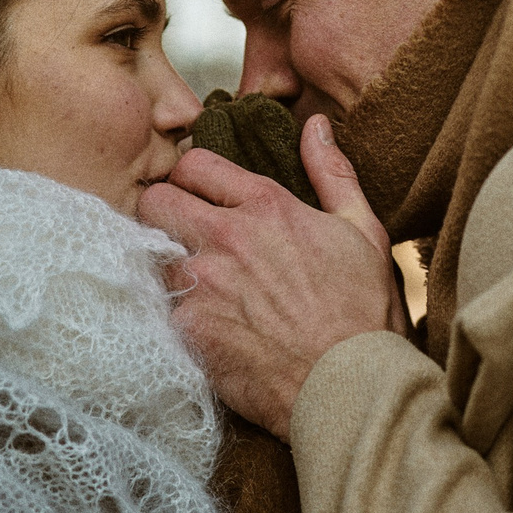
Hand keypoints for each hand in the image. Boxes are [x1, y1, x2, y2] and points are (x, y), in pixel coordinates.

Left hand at [139, 115, 407, 436]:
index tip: (201, 194)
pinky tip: (200, 321)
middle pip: (155, 199)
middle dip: (164, 210)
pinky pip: (159, 306)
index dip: (193, 176)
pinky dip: (174, 310)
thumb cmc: (361, 311)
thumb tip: (315, 126)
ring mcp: (202, 284)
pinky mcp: (189, 328)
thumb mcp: (362, 229)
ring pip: (151, 253)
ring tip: (194, 281)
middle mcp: (225, 236)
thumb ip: (332, 172)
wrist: (348, 387)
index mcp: (265, 205)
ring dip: (167, 263)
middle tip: (183, 231)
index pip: (194, 163)